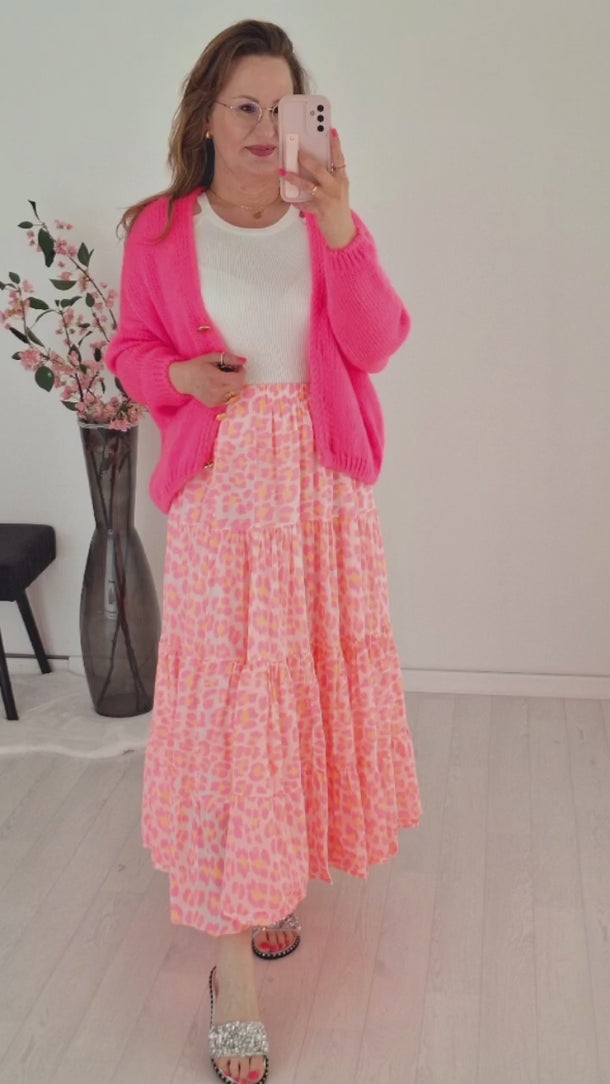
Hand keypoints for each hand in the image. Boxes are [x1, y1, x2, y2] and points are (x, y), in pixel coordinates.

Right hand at [169, 352, 246, 407]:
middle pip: (238, 387)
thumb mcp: (212, 357)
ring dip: (234, 386)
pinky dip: (228, 392)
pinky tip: (219, 386)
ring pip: (235, 394)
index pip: (238, 379)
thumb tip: (243, 361)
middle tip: (231, 372)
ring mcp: (215, 400)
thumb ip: (229, 358)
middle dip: (238, 378)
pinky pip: (228, 399)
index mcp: (216, 378)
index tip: (237, 367)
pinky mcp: (213, 405)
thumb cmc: (198, 366)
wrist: (183, 379)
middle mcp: (216, 391)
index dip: (241, 372)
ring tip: (224, 379)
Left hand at [279, 129, 356, 249]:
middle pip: (321, 170)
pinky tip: (291, 200)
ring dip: (295, 179)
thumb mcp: (338, 189)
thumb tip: (312, 163)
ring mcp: (328, 199)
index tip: (331, 131)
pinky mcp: (321, 211)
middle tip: (297, 152)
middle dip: (308, 160)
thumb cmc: (338, 207)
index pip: (339, 159)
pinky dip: (297, 203)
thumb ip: (329, 177)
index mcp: (342, 179)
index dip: (335, 145)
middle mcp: (336, 187)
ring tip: (284, 173)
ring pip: (309, 186)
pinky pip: (305, 205)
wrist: (343, 231)